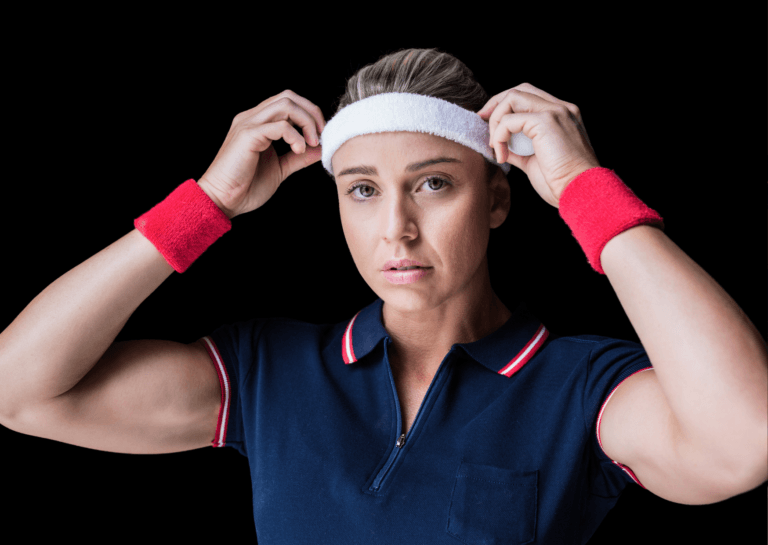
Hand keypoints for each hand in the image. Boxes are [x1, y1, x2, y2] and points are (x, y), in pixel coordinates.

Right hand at [197, 90, 324, 218]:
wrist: (222, 200)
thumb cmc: (245, 187)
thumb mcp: (279, 168)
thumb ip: (298, 157)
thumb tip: (319, 148)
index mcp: (258, 123)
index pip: (287, 102)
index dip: (309, 113)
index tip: (321, 135)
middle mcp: (252, 118)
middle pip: (288, 96)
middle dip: (311, 112)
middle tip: (321, 135)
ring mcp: (248, 124)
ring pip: (286, 104)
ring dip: (306, 121)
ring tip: (311, 142)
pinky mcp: (248, 135)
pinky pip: (280, 125)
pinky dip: (296, 136)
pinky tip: (298, 150)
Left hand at [478, 83, 600, 207]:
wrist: (581, 191)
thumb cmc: (561, 182)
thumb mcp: (535, 161)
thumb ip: (519, 149)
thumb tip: (500, 147)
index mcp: (562, 115)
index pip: (529, 96)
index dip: (505, 105)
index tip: (489, 122)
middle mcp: (561, 108)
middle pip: (519, 89)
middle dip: (496, 103)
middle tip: (482, 120)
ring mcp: (555, 112)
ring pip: (512, 98)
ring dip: (496, 121)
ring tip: (495, 146)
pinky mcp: (545, 121)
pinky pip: (510, 120)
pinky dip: (499, 136)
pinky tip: (502, 155)